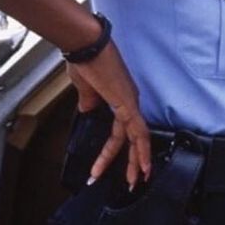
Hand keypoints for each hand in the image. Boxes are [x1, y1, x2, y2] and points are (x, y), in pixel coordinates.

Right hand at [66, 42, 150, 188]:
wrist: (84, 44)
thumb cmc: (83, 58)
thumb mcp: (83, 86)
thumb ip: (88, 100)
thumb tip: (88, 111)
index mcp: (118, 95)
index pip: (121, 126)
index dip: (116, 146)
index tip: (106, 160)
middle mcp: (128, 99)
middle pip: (133, 135)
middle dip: (132, 160)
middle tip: (132, 180)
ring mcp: (129, 101)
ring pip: (137, 137)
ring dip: (136, 161)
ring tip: (134, 181)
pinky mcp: (126, 102)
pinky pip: (138, 131)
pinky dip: (141, 150)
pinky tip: (142, 165)